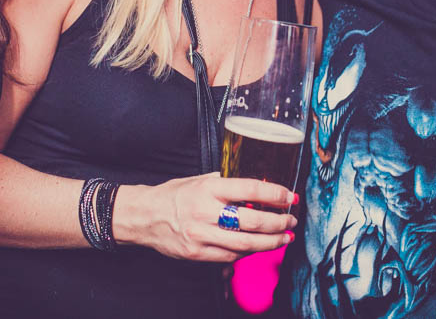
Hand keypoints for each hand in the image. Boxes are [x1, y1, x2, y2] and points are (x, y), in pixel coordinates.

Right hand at [114, 173, 297, 261]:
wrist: (144, 217)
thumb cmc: (173, 195)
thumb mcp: (198, 179)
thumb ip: (225, 182)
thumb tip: (255, 185)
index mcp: (208, 188)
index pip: (250, 190)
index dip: (275, 194)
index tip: (289, 197)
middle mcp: (206, 212)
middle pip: (253, 221)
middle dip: (279, 222)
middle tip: (291, 220)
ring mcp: (201, 235)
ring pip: (246, 243)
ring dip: (271, 242)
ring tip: (285, 237)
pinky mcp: (197, 253)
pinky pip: (231, 256)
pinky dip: (249, 252)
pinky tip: (259, 246)